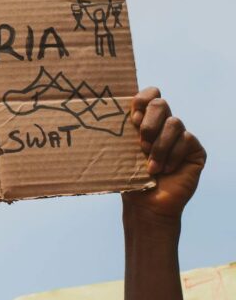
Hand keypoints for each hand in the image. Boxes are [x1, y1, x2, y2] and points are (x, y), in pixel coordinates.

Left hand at [123, 87, 206, 220]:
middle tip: (141, 144)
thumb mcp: (121, 150)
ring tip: (151, 165)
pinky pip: (186, 140)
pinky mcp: (195, 149)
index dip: (142, 100)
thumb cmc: (129, 177)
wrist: (145, 204)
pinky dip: (173, 156)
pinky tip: (165, 170)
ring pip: (174, 122)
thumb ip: (121, 129)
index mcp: (144, 121)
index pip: (149, 95)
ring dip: (159, 145)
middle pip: (160, 103)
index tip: (133, 118)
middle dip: (149, 122)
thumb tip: (105, 108)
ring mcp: (181, 136)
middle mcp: (163, 125)